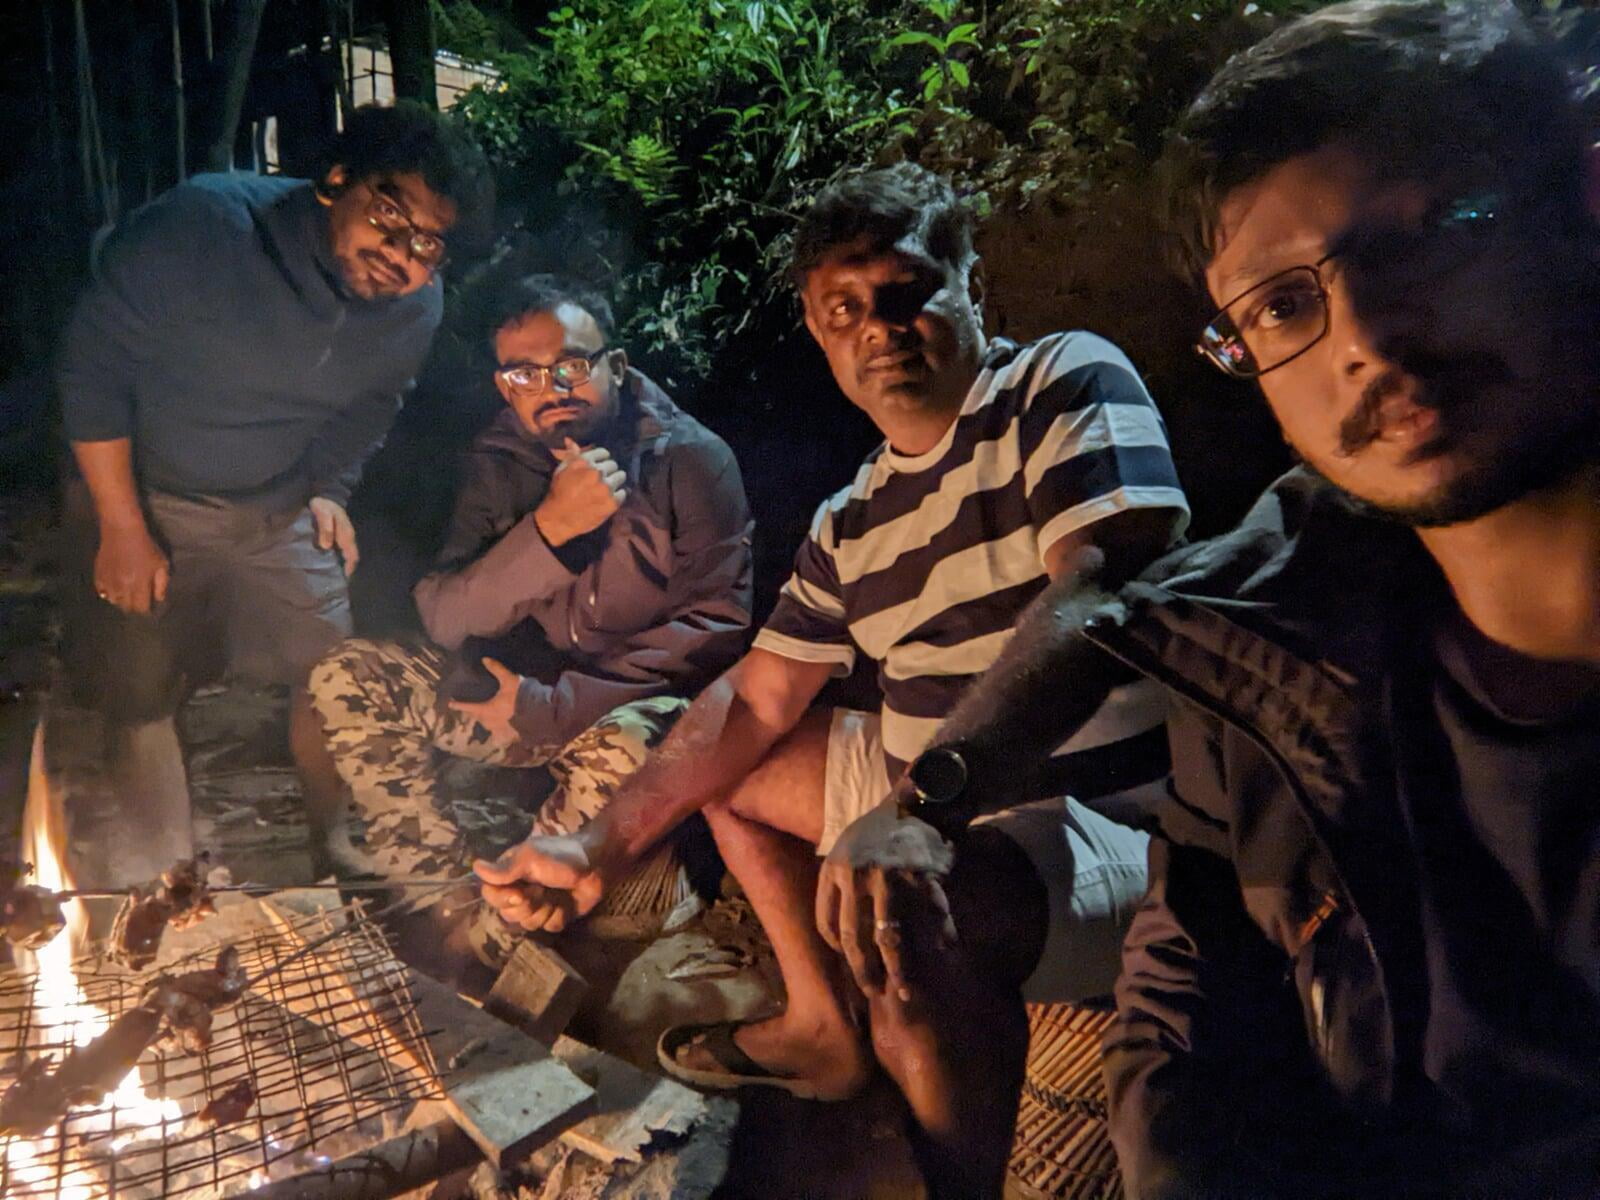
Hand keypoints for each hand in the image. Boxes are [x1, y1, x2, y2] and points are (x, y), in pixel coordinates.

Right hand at [94, 522, 170, 614]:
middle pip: (126, 607)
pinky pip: (102, 592)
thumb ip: (161, 584)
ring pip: (113, 601)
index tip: (149, 604)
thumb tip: (159, 599)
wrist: (122, 531)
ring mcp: (108, 583)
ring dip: (121, 600)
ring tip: (127, 593)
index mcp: (139, 585)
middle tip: (138, 599)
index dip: (146, 608)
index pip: (141, 608)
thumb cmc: (146, 547)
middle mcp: (122, 587)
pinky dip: (108, 593)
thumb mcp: (161, 564)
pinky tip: (114, 587)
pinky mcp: (98, 576)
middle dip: (134, 606)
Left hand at [309, 497, 359, 576]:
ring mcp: (343, 536)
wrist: (325, 495)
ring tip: (332, 574)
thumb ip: (326, 529)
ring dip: (341, 563)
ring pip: (346, 553)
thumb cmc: (325, 505)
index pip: (352, 555)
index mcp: (346, 534)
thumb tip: (326, 546)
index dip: (350, 567)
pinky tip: (328, 561)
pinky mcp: (337, 535)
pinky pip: (340, 549)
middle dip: (346, 568)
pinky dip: (336, 557)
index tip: (344, 578)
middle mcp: (347, 537)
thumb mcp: (324, 514)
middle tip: (337, 580)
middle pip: (351, 557)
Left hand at [447, 657, 521, 743]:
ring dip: (486, 722)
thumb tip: (484, 659)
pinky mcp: (511, 736)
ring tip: (488, 719)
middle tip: (473, 710)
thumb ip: (496, 669)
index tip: (451, 704)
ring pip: (488, 727)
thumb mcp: (508, 679)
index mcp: (487, 709)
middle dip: (475, 714)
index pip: (469, 706)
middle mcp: (490, 722)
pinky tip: (503, 733)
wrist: (539, 713)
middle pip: (478, 718)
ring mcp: (501, 730)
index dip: (459, 705)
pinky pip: (501, 737)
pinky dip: (500, 734)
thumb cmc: (521, 695)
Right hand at [473, 833, 608, 932]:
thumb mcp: (531, 858)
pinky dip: (558, 916)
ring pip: (527, 924)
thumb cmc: (562, 856)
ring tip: (555, 895)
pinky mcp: (556, 915)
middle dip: (527, 905)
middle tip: (542, 890)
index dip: (503, 898)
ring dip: (544, 910)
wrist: (597, 866)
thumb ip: (504, 868)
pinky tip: (567, 904)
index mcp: (511, 873)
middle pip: (507, 913)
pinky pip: (548, 928)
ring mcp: (539, 904)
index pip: (490, 895)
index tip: (519, 891)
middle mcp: (521, 889)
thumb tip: (475, 867)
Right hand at [534, 438, 626, 545]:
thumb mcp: (561, 470)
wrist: (558, 519)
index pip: (604, 453)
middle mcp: (598, 472)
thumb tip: (571, 440)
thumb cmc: (558, 492)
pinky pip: (623, 493)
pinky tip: (609, 497)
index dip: (602, 459)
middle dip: (609, 470)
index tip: (600, 465)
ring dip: (616, 480)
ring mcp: (606, 488)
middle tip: (603, 478)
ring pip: (620, 477)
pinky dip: (618, 495)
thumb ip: (571, 455)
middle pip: (613, 465)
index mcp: (585, 462)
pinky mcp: (612, 502)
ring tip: (608, 487)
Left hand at [815, 800, 956, 999]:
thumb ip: (833, 892)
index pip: (830, 924)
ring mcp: (892, 875)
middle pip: (857, 938)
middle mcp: (861, 875)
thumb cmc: (869, 836)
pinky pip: (930, 912)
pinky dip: (939, 933)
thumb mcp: (840, 856)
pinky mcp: (921, 872)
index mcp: (836, 870)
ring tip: (905, 989)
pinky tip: (944, 950)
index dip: (840, 951)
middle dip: (864, 972)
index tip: (852, 966)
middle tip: (873, 992)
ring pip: (890, 935)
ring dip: (899, 967)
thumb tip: (835, 943)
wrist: (905, 801)